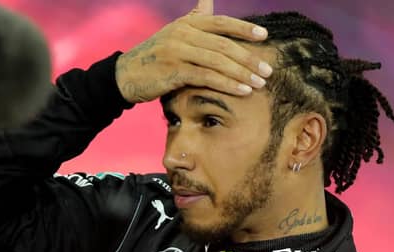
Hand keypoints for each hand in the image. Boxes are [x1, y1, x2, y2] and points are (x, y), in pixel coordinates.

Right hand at [115, 0, 272, 102]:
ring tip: (259, 83)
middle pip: (223, 44)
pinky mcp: (174, 72)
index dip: (243, 28)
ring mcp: (177, 52)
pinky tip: (242, 91)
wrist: (125, 77)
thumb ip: (194, 18)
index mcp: (186, 23)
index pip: (221, 22)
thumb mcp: (173, 34)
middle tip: (268, 70)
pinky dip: (227, 84)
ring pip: (218, 61)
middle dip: (248, 58)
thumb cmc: (154, 58)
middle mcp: (183, 34)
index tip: (264, 36)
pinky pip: (207, 77)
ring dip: (242, 73)